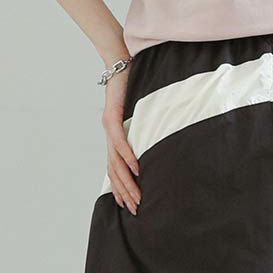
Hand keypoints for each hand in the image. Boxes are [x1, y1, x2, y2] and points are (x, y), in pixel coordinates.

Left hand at [102, 60, 140, 212]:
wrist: (120, 62)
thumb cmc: (134, 87)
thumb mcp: (142, 114)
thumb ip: (147, 129)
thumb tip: (162, 141)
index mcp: (116, 138)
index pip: (116, 170)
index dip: (121, 188)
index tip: (129, 205)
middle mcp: (110, 136)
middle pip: (115, 172)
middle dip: (126, 192)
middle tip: (136, 210)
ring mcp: (109, 127)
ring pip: (116, 162)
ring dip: (127, 181)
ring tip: (137, 196)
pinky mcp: (112, 117)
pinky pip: (120, 141)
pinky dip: (128, 156)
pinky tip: (136, 168)